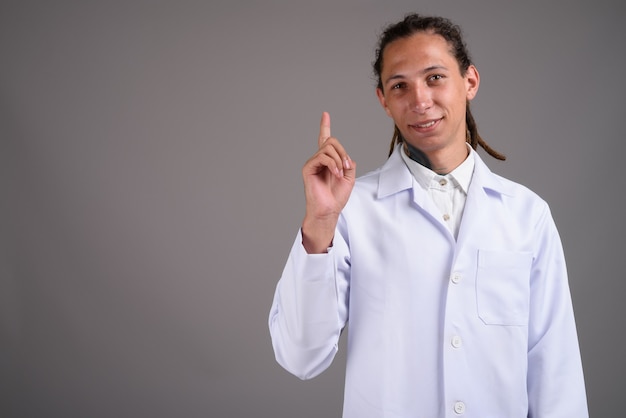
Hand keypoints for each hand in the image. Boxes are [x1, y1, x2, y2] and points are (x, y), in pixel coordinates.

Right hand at [301, 112, 355, 252]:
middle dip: (342, 151)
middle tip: (346, 166)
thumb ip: (348, 163)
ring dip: (338, 159)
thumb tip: (346, 156)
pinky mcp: (308, 168)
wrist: (329, 210)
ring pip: (327, 148)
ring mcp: (312, 163)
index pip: (325, 139)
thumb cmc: (337, 196)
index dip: (325, 126)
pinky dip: (332, 164)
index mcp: (328, 160)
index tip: (325, 114)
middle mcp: (318, 159)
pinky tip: (336, 174)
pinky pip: (322, 157)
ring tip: (341, 173)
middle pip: (331, 141)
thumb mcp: (349, 177)